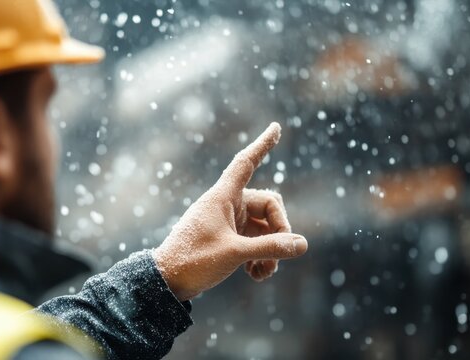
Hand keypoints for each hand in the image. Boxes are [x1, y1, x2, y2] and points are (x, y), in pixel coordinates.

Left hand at [153, 122, 307, 300]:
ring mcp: (229, 222)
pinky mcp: (228, 238)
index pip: (246, 163)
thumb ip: (270, 248)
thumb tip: (302, 244)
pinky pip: (255, 240)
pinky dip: (260, 255)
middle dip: (280, 230)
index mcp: (223, 196)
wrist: (167, 282)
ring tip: (265, 272)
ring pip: (264, 228)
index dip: (262, 145)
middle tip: (280, 254)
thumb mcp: (235, 253)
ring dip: (271, 249)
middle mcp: (227, 205)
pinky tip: (257, 275)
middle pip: (269, 205)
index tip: (276, 127)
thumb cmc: (194, 261)